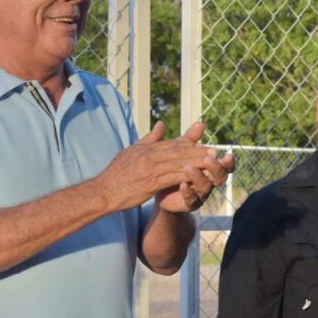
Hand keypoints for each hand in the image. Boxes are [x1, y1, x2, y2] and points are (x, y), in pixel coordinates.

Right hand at [95, 121, 218, 210]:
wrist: (103, 192)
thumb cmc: (116, 175)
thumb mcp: (131, 152)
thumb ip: (148, 139)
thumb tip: (161, 124)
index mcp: (145, 149)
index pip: (171, 144)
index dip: (189, 144)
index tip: (203, 144)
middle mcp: (148, 156)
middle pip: (178, 152)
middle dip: (197, 151)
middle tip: (214, 151)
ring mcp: (149, 169)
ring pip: (178, 164)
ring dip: (196, 163)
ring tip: (211, 163)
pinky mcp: (150, 183)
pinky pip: (172, 178)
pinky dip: (186, 176)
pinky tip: (197, 177)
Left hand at [157, 121, 234, 212]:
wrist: (158, 188)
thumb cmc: (173, 167)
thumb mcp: (180, 151)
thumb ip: (190, 139)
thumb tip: (201, 123)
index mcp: (210, 169)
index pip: (225, 165)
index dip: (228, 162)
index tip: (228, 155)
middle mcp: (209, 181)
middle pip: (220, 176)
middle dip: (216, 168)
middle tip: (208, 160)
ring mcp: (200, 194)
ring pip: (206, 187)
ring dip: (198, 176)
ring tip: (188, 168)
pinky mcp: (189, 204)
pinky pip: (191, 199)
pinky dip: (188, 191)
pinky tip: (182, 184)